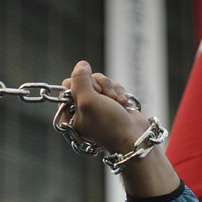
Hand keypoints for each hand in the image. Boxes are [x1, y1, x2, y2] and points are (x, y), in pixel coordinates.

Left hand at [60, 61, 178, 198]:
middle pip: (85, 81)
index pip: (67, 86)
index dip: (81, 86)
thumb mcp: (88, 100)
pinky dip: (119, 93)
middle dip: (99, 86)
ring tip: (117, 103)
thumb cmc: (110, 125)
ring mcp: (97, 107)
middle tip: (106, 99)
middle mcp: (81, 111)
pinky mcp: (111, 103)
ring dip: (111, 90)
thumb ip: (80, 80)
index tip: (92, 95)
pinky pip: (111, 86)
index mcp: (69, 115)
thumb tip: (81, 65)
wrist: (134, 137)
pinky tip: (123, 104)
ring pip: (100, 82)